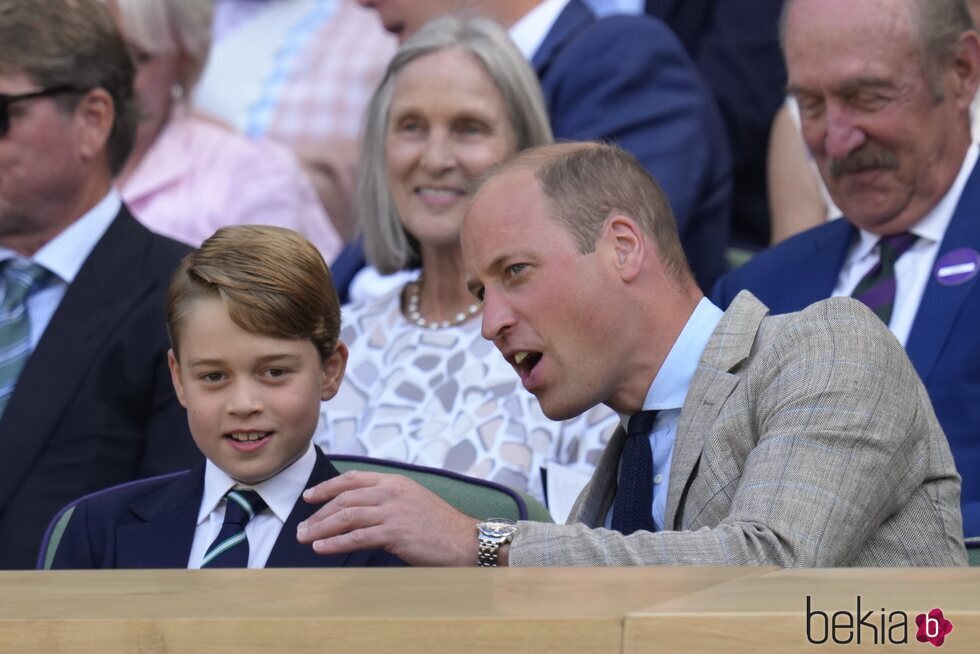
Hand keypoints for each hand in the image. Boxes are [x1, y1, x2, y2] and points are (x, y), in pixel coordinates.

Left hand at [296, 471, 480, 565]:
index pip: (353, 479)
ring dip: (320, 528)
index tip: (310, 497)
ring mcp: (392, 512)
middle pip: (344, 499)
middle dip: (318, 513)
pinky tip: (322, 548)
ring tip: (305, 538)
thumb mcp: (413, 501)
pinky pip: (356, 537)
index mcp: (395, 481)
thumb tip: (361, 510)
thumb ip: (388, 500)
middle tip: (302, 526)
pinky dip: (335, 542)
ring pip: (346, 517)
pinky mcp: (394, 533)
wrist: (464, 540)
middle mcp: (391, 492)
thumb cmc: (440, 525)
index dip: (327, 487)